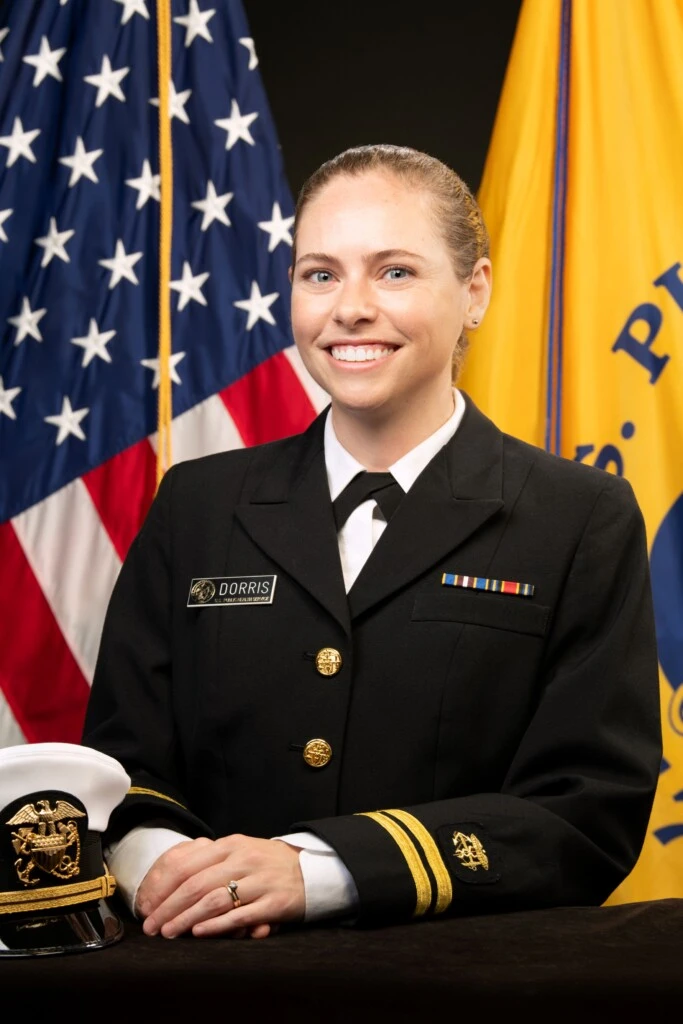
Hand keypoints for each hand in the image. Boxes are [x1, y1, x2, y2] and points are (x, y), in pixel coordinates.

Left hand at [136, 835, 304, 939]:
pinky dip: (217, 925)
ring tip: (169, 932)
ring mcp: (260, 880)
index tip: (147, 906)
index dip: (163, 887)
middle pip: (196, 884)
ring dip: (186, 919)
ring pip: (214, 900)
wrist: (313, 868)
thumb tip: (171, 881)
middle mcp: (244, 859)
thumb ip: (210, 861)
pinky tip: (200, 932)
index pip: (187, 864)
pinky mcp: (274, 902)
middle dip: (169, 907)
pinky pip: (240, 914)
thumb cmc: (267, 864)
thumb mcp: (239, 851)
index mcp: (231, 844)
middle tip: (152, 926)